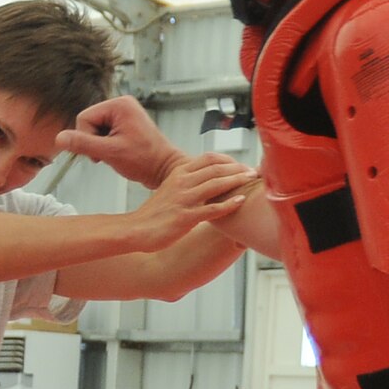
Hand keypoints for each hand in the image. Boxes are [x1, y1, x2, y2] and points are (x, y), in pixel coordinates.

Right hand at [55, 94, 184, 188]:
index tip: (102, 152)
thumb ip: (83, 144)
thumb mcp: (110, 153)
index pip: (84, 118)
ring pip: (95, 130)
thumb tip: (59, 138)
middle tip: (110, 155)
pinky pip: (104, 134)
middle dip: (94, 142)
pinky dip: (106, 147)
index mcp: (120, 105)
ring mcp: (125, 115)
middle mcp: (122, 105)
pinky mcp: (125, 125)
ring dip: (100, 146)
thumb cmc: (145, 161)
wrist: (166, 172)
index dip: (87, 138)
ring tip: (116, 155)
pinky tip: (118, 154)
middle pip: (89, 123)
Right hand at [129, 154, 257, 249]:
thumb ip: (187, 182)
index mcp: (178, 173)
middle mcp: (182, 182)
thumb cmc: (155, 213)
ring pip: (216, 184)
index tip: (241, 164)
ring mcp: (184, 199)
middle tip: (253, 171)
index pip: (209, 158)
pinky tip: (242, 201)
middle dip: (237, 168)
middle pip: (216, 168)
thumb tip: (206, 180)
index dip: (229, 159)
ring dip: (236, 180)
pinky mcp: (185, 218)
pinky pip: (212, 209)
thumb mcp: (170, 189)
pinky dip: (229, 204)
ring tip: (251, 180)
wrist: (135, 230)